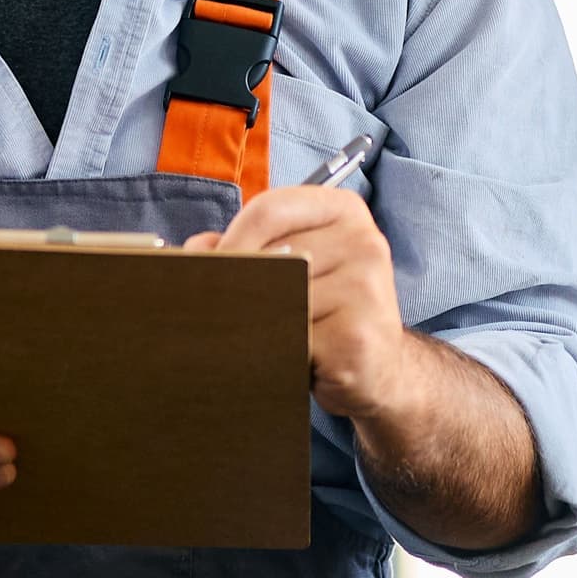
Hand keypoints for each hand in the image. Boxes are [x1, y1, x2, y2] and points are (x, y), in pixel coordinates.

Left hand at [187, 186, 409, 419]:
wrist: (379, 368)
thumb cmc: (327, 311)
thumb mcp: (294, 265)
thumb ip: (247, 248)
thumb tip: (197, 251)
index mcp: (344, 211)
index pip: (270, 209)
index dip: (230, 241)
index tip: (208, 268)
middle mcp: (364, 242)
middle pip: (269, 256)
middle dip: (236, 287)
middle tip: (222, 311)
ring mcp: (365, 289)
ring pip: (275, 300)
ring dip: (255, 323)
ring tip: (262, 334)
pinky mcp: (357, 337)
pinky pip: (290, 340)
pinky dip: (277, 352)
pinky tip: (289, 358)